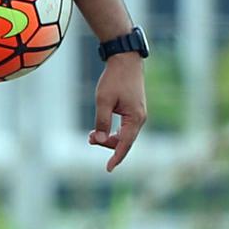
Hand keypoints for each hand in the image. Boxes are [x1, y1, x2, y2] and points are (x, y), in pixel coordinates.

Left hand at [87, 53, 146, 171]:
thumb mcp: (103, 101)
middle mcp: (140, 119)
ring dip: (109, 137)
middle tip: (89, 138)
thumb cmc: (115, 79)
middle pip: (124, 141)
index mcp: (135, 119)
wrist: (125, 60)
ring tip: (91, 135)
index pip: (125, 144)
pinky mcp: (134, 110)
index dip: (116, 157)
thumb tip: (98, 140)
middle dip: (106, 144)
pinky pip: (125, 127)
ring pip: (124, 134)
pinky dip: (113, 131)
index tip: (108, 169)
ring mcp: (138, 114)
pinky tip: (102, 129)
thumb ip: (101, 122)